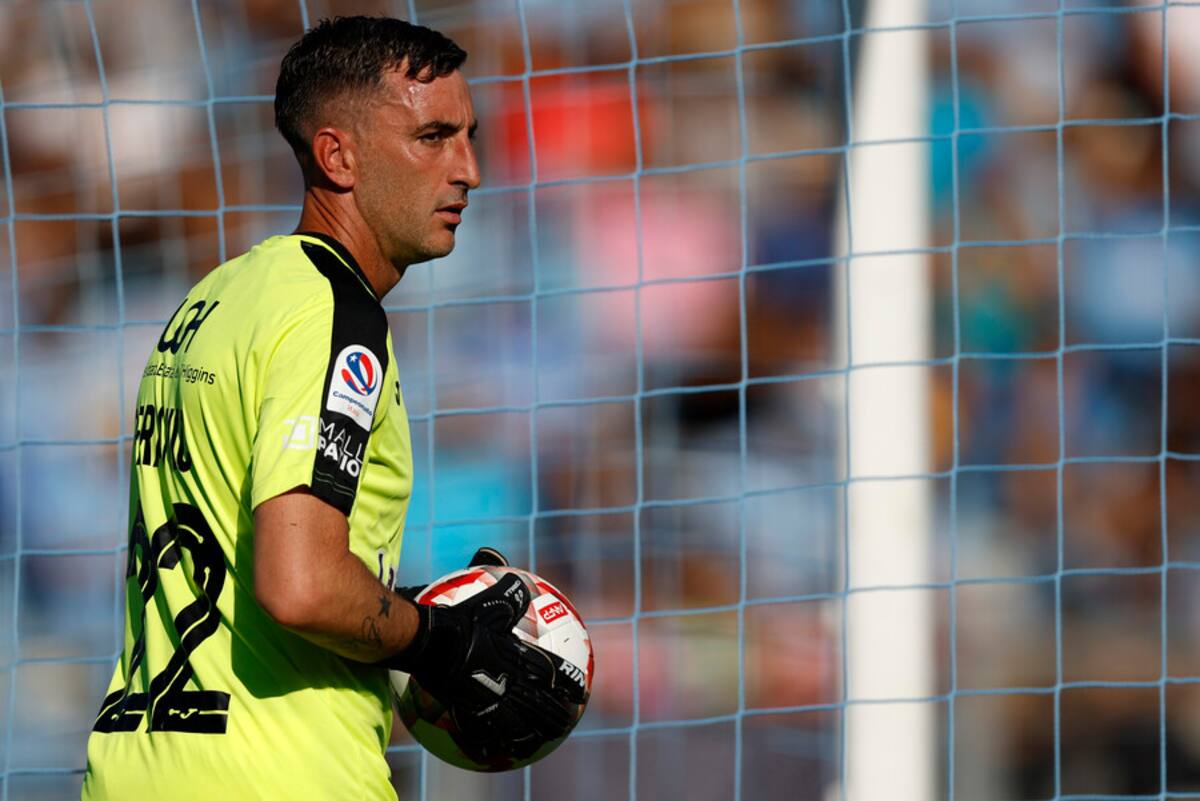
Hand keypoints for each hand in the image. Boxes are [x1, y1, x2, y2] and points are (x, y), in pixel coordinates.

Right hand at [388, 552, 584, 758]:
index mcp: (515, 655)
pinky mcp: (469, 707)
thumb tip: (520, 580)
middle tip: (568, 721)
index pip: (550, 672)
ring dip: (537, 730)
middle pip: (540, 703)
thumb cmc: (458, 619)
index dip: (567, 683)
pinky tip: (508, 749)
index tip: (580, 692)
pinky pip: (490, 728)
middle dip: (557, 713)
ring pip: (520, 720)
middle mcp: (507, 678)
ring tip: (546, 738)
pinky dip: (502, 739)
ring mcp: (489, 696)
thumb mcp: (487, 603)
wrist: (428, 640)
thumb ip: (508, 596)